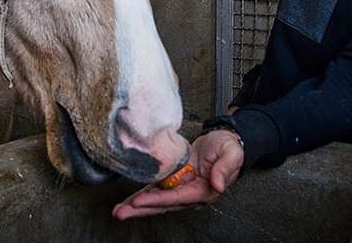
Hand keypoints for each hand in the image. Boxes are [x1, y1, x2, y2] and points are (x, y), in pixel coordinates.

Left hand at [112, 130, 243, 219]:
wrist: (224, 139)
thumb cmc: (228, 147)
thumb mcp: (231, 154)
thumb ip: (225, 169)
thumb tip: (219, 185)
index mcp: (204, 190)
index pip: (177, 197)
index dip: (158, 200)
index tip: (140, 201)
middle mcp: (190, 193)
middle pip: (163, 204)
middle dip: (141, 209)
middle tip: (121, 213)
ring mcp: (181, 187)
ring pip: (156, 199)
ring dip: (137, 206)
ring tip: (119, 211)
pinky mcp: (174, 179)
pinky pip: (156, 189)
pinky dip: (142, 195)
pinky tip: (129, 201)